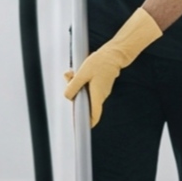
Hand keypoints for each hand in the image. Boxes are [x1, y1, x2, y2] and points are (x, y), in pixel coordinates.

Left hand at [62, 7, 161, 126]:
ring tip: (73, 74)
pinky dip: (82, 82)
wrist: (114, 53)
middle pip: (86, 104)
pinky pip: (89, 88)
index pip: (93, 116)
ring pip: (86, 94)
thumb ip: (73, 86)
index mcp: (97, 96)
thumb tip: (67, 96)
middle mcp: (101, 96)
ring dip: (77, 87)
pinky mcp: (101, 85)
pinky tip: (79, 72)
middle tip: (69, 82)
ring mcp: (102, 90)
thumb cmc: (100, 62)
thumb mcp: (82, 73)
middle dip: (75, 96)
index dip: (86, 123)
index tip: (79, 127)